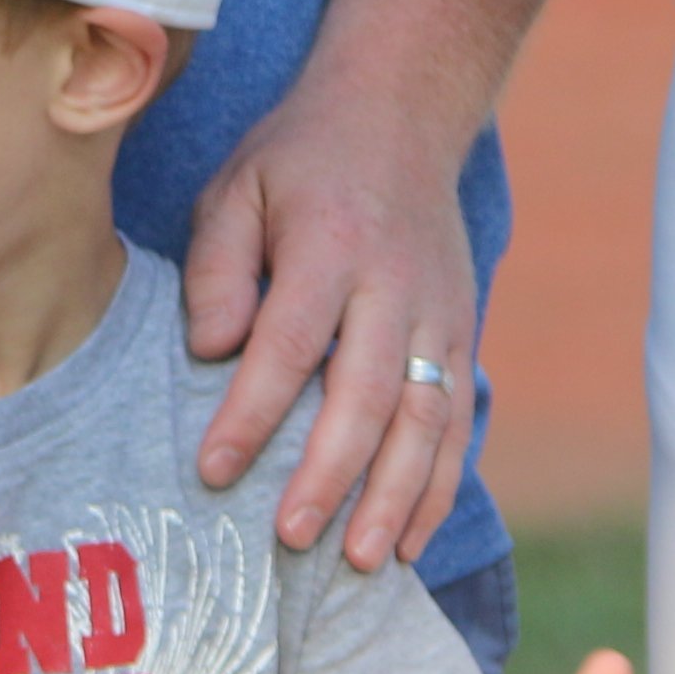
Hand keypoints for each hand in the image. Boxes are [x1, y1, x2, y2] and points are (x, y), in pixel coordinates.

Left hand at [183, 82, 477, 565]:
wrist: (402, 113)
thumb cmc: (299, 162)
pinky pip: (459, 420)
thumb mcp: (236, 187)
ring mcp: (441, 312)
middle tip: (290, 537)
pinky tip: (411, 541)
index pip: (291, 341)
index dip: (252, 411)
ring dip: (397, 495)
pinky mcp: (464, 334)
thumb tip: (210, 351)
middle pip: (369, 391)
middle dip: (330, 472)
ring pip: (427, 417)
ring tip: (360, 561)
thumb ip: (218, 269)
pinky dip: (440, 484)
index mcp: (330, 242)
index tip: (213, 470)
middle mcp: (396, 283)